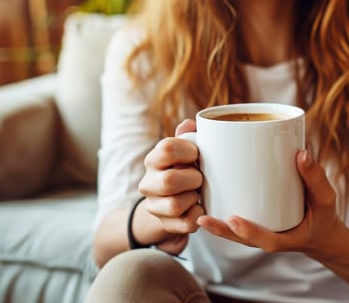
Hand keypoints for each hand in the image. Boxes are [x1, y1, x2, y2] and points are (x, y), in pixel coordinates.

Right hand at [137, 119, 204, 252]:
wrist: (172, 202)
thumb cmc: (184, 170)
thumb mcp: (184, 152)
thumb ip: (188, 137)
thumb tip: (189, 123)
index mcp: (153, 160)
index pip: (166, 148)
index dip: (188, 151)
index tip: (197, 155)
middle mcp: (148, 183)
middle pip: (169, 181)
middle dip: (192, 179)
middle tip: (200, 177)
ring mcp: (154, 206)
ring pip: (175, 204)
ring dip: (194, 197)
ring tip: (198, 193)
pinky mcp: (166, 224)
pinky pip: (186, 223)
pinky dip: (198, 215)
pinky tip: (200, 207)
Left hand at [197, 150, 341, 257]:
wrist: (318, 229)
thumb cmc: (321, 214)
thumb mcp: (326, 199)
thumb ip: (316, 179)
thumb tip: (301, 154)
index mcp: (283, 238)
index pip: (263, 240)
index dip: (248, 232)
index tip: (233, 221)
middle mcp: (264, 237)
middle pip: (238, 238)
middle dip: (219, 229)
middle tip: (202, 218)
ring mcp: (255, 230)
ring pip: (230, 230)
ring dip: (213, 219)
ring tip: (195, 203)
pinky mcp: (251, 219)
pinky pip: (231, 219)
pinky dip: (217, 206)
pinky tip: (202, 190)